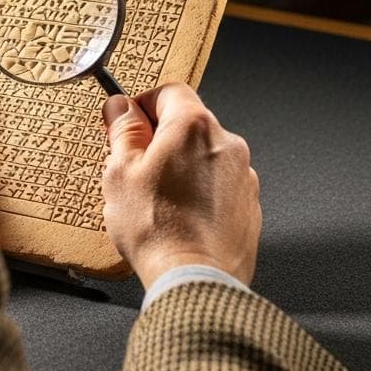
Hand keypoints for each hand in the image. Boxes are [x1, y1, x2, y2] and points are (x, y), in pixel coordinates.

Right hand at [101, 84, 260, 287]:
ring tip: (157, 200)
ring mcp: (243, 174)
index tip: (126, 124)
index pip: (170, 92)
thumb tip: (121, 108)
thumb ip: (123, 132)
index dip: (144, 104)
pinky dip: (201, 192)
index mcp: (193, 126)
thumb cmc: (157, 230)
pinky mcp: (250, 204)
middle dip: (161, 139)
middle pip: (189, 124)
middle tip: (134, 168)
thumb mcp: (120, 173)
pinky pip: (220, 184)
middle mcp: (226, 143)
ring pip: (205, 156)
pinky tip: (180, 217)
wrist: (196, 278)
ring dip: (182, 167)